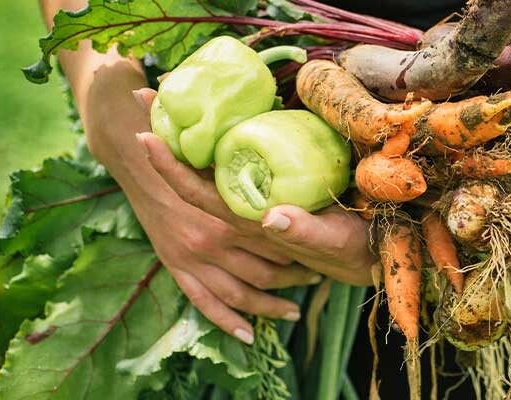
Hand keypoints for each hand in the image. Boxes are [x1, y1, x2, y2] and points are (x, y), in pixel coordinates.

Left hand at [134, 89, 376, 286]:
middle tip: (142, 95)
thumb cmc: (351, 248)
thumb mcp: (333, 241)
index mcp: (250, 222)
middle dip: (166, 135)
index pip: (199, 193)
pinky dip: (215, 141)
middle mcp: (243, 210)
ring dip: (183, 134)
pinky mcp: (272, 191)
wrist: (368, 256)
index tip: (144, 134)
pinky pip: (233, 164)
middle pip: (193, 172)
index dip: (170, 166)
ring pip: (208, 166)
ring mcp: (255, 199)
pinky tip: (208, 119)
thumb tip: (271, 218)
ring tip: (164, 99)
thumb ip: (305, 232)